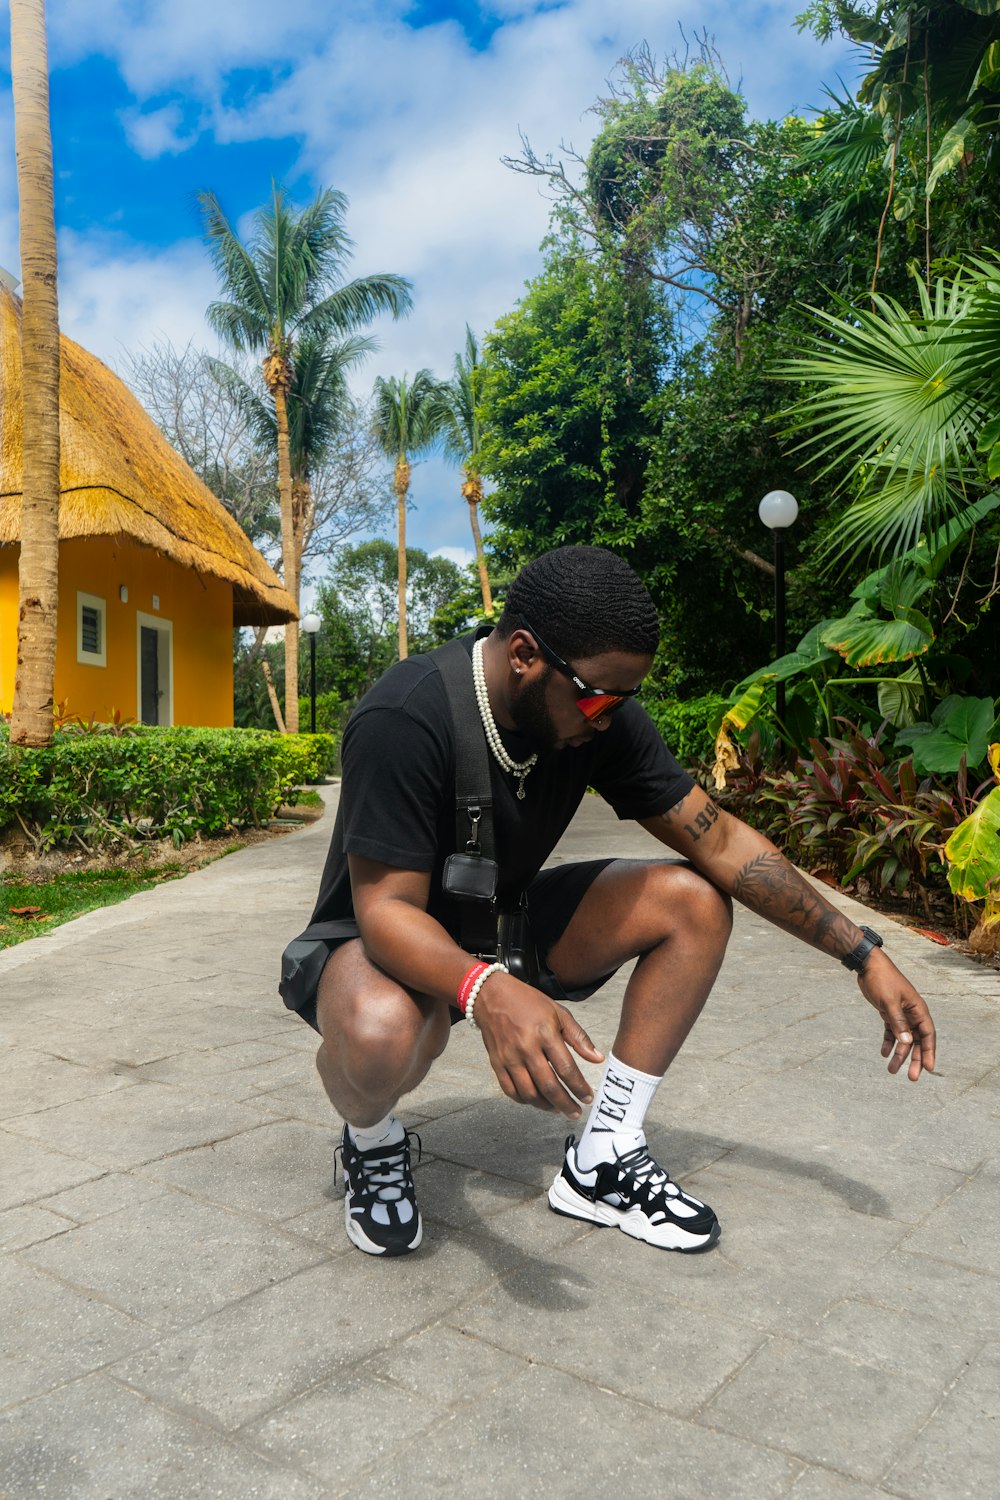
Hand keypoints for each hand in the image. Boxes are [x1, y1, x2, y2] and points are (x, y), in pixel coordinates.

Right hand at [474, 973, 604, 1117]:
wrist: (491, 995)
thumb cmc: (528, 1002)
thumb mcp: (558, 1012)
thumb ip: (579, 1037)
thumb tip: (598, 1059)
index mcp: (545, 1033)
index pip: (566, 1068)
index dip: (579, 1087)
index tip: (588, 1098)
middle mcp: (526, 1047)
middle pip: (548, 1085)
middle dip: (565, 1104)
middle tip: (575, 1113)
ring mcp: (509, 1057)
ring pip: (529, 1092)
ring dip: (546, 1106)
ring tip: (558, 1109)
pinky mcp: (496, 1063)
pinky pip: (510, 1090)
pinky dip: (524, 1100)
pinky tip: (536, 1100)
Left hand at [857, 949, 935, 1080]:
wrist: (868, 965)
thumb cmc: (882, 980)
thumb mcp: (889, 1002)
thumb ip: (898, 1022)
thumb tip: (907, 1042)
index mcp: (918, 1010)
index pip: (928, 1035)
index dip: (929, 1052)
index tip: (929, 1069)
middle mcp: (912, 1014)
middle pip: (917, 1041)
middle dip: (915, 1059)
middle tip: (912, 1078)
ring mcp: (901, 1014)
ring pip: (903, 1039)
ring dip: (899, 1054)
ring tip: (892, 1070)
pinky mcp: (889, 1013)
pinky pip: (891, 1031)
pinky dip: (889, 1042)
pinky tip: (884, 1053)